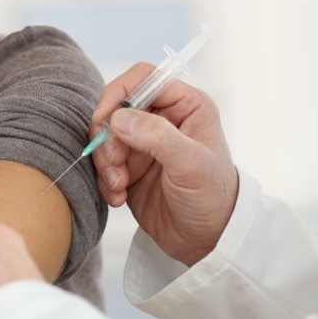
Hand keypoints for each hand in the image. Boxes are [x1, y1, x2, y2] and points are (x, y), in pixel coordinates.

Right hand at [90, 63, 238, 265]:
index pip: (144, 78)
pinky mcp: (131, 167)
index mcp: (186, 105)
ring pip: (106, 136)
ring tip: (119, 186)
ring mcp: (145, 143)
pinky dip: (105, 179)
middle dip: (108, 136)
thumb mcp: (191, 164)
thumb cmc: (214, 198)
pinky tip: (119, 196)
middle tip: (114, 164)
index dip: (119, 93)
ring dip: (105, 161)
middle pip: (117, 107)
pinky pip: (104, 162)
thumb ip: (157, 136)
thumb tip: (119, 117)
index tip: (104, 120)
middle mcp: (164, 119)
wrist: (208, 241)